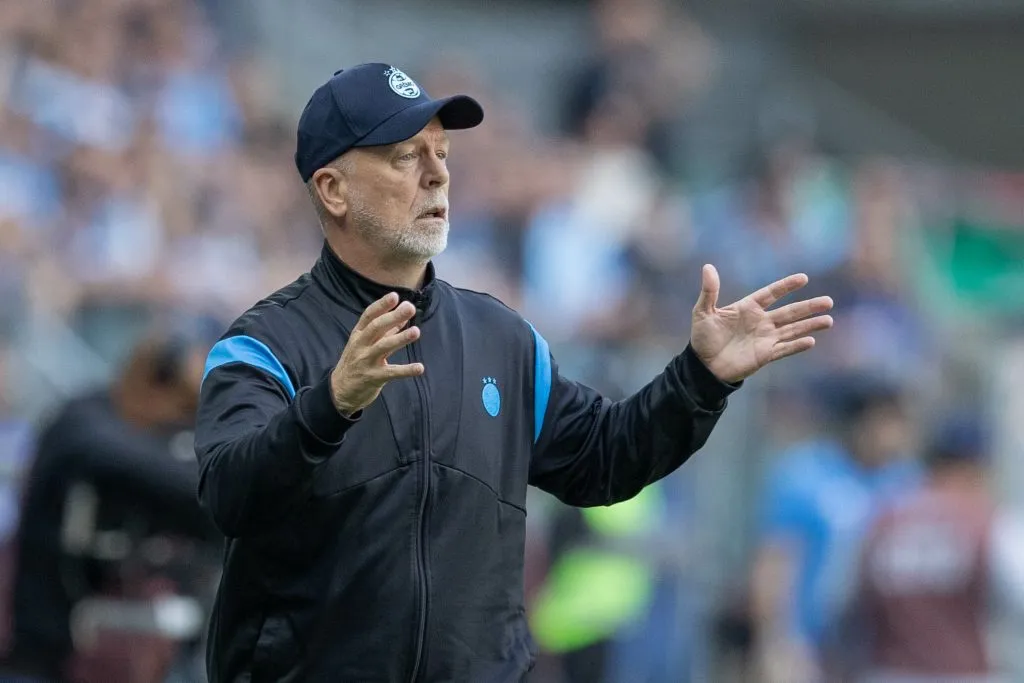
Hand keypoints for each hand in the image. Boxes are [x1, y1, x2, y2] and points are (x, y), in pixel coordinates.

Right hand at [330, 292, 424, 415]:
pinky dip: (406, 370)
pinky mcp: (373, 378)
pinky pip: (392, 373)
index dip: (381, 305)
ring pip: (383, 347)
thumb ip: (385, 332)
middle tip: (410, 308)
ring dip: (400, 338)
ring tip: (416, 331)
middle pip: (376, 328)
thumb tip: (403, 317)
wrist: (340, 391)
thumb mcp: (366, 344)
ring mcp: (366, 361)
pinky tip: (420, 368)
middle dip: (393, 317)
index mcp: (358, 335)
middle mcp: (361, 346)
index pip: (369, 316)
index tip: (395, 296)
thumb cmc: (356, 363)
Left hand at [690, 265, 833, 383]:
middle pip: (789, 312)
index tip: (803, 278)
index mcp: (747, 308)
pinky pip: (784, 349)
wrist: (703, 366)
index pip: (771, 294)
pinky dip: (797, 345)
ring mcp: (765, 339)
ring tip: (828, 320)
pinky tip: (811, 340)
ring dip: (810, 325)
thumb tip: (708, 267)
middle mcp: (760, 322)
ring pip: (792, 329)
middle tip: (828, 301)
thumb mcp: (703, 312)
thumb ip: (709, 291)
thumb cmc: (702, 338)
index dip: (786, 286)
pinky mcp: (765, 355)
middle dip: (808, 307)